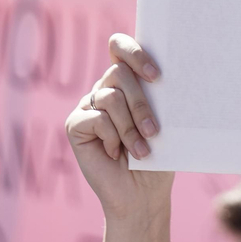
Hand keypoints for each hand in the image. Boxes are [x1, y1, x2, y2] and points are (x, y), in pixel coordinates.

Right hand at [64, 33, 173, 221]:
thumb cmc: (159, 157)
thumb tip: (166, 75)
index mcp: (127, 82)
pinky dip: (112, 138)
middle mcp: (105, 89)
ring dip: (130, 126)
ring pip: (111, 97)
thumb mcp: (164, 122)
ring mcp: (88, 106)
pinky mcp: (74, 124)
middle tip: (154, 131)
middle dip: (141, 103)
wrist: (142, 194)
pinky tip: (114, 154)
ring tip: (140, 150)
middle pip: (119, 73)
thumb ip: (158, 96)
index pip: (120, 47)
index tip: (157, 76)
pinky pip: (96, 118)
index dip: (135, 53)